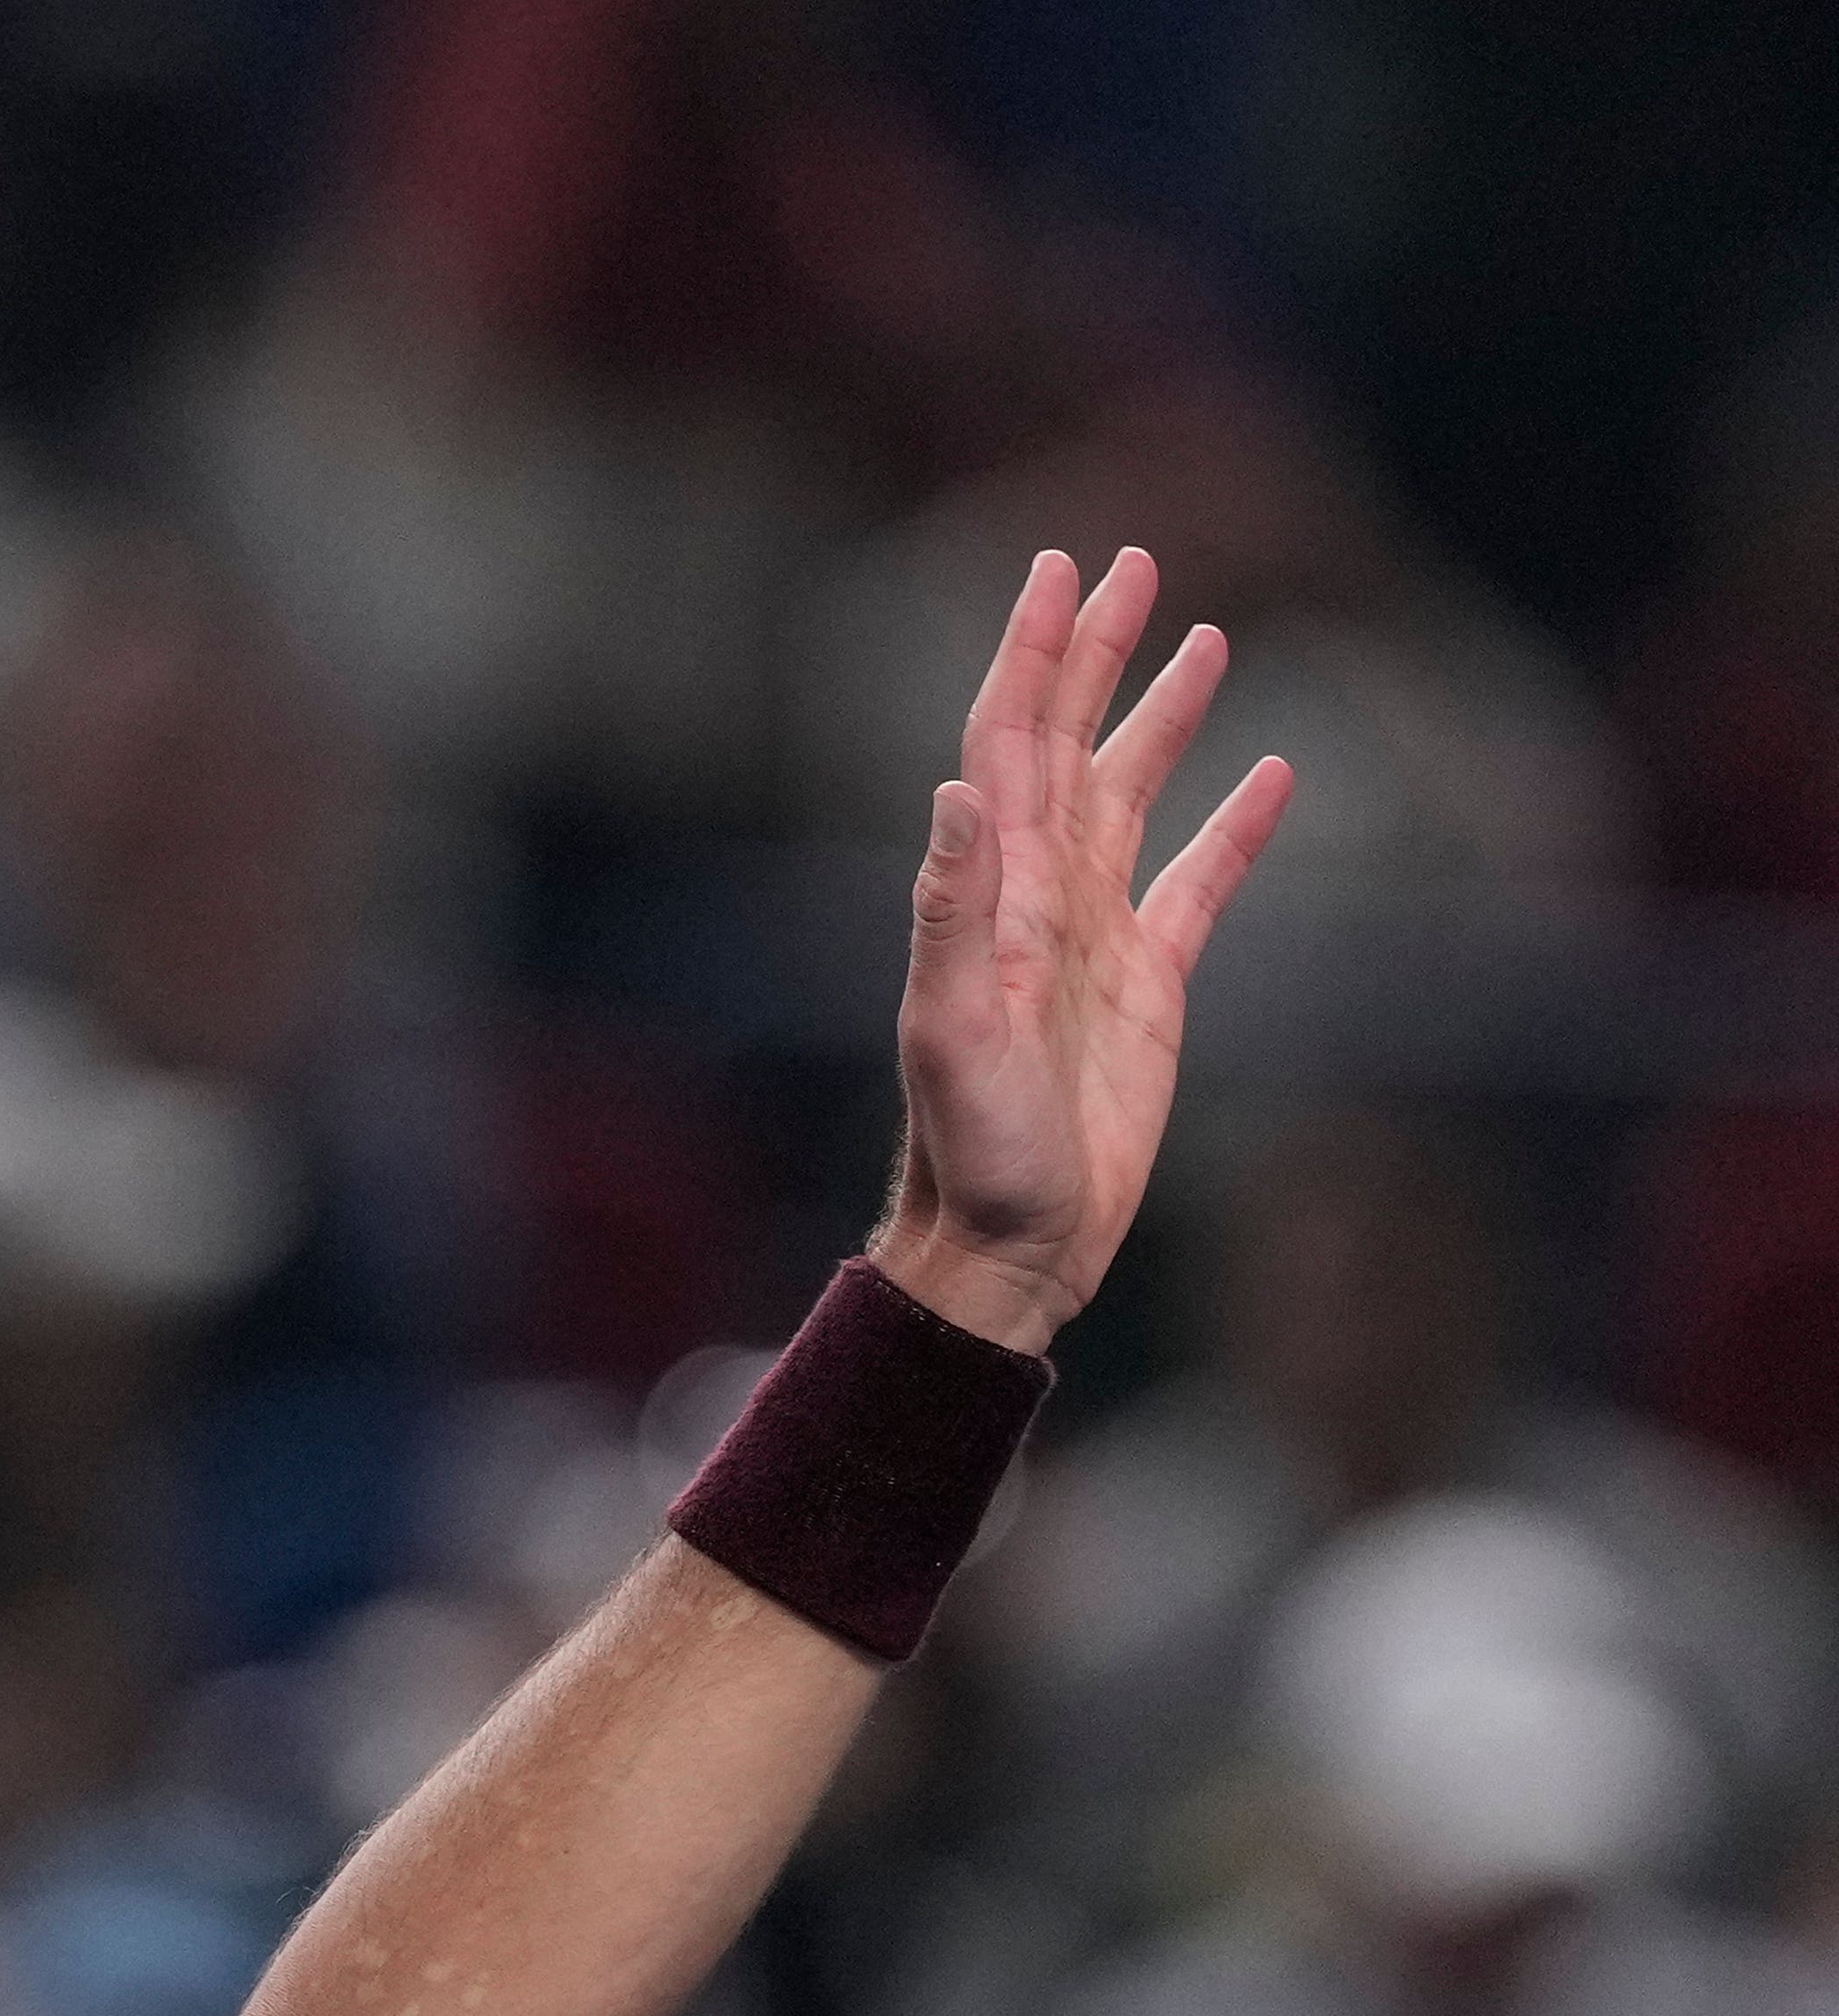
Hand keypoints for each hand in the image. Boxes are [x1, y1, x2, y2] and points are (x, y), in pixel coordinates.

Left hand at [871, 546, 1291, 1354]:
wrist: (1010, 1243)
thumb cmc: (968, 1151)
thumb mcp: (949, 1030)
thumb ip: (952, 909)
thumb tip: (961, 787)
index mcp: (994, 893)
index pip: (1009, 742)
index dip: (1032, 655)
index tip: (1058, 570)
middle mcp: (1041, 898)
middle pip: (1071, 744)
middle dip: (1096, 654)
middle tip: (1129, 562)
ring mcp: (1097, 937)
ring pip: (1135, 796)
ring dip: (1162, 716)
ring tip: (1201, 636)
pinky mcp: (1150, 987)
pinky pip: (1200, 884)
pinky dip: (1237, 826)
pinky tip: (1277, 772)